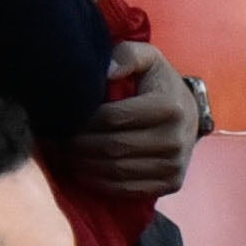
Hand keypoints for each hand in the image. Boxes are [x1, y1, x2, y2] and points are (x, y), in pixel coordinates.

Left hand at [67, 45, 202, 197]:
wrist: (188, 114)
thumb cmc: (158, 84)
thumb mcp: (148, 59)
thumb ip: (127, 56)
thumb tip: (108, 70)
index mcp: (169, 108)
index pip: (112, 118)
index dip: (83, 121)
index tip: (63, 119)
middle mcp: (175, 139)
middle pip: (112, 147)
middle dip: (78, 145)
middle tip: (56, 141)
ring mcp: (174, 165)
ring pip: (116, 171)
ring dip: (83, 165)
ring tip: (64, 155)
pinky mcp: (171, 184)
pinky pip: (128, 190)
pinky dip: (100, 183)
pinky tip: (83, 170)